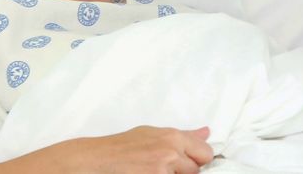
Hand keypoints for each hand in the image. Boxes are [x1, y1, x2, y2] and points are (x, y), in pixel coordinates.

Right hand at [58, 126, 213, 173]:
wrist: (97, 160)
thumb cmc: (121, 147)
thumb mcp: (153, 134)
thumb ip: (183, 135)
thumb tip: (206, 132)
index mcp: (173, 137)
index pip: (205, 153)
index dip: (198, 160)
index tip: (189, 163)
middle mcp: (170, 152)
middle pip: (196, 170)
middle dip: (186, 172)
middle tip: (165, 169)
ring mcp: (161, 170)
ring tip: (152, 171)